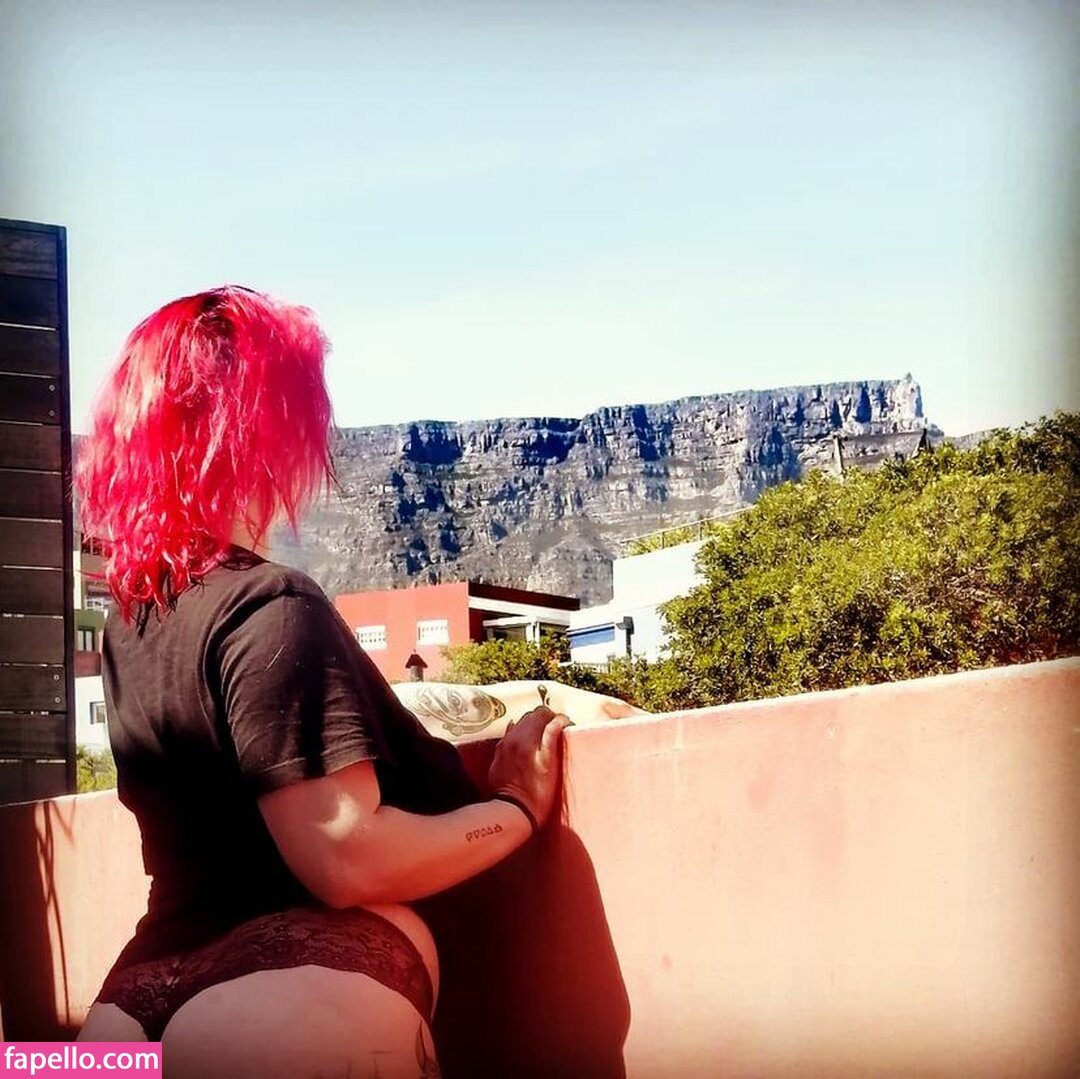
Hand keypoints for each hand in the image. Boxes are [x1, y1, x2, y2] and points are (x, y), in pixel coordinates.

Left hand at [487, 706, 571, 829]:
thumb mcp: (551, 764)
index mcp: (526, 737)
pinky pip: (509, 738)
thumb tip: (560, 718)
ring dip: (531, 728)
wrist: (513, 812)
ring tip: (542, 741)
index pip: (542, 713)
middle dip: (543, 721)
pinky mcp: (498, 757)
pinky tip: (526, 746)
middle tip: (555, 734)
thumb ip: (553, 737)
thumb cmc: (537, 792)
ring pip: (518, 725)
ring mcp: (503, 747)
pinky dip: (519, 737)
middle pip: (529, 716)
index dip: (556, 718)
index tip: (564, 728)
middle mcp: (511, 738)